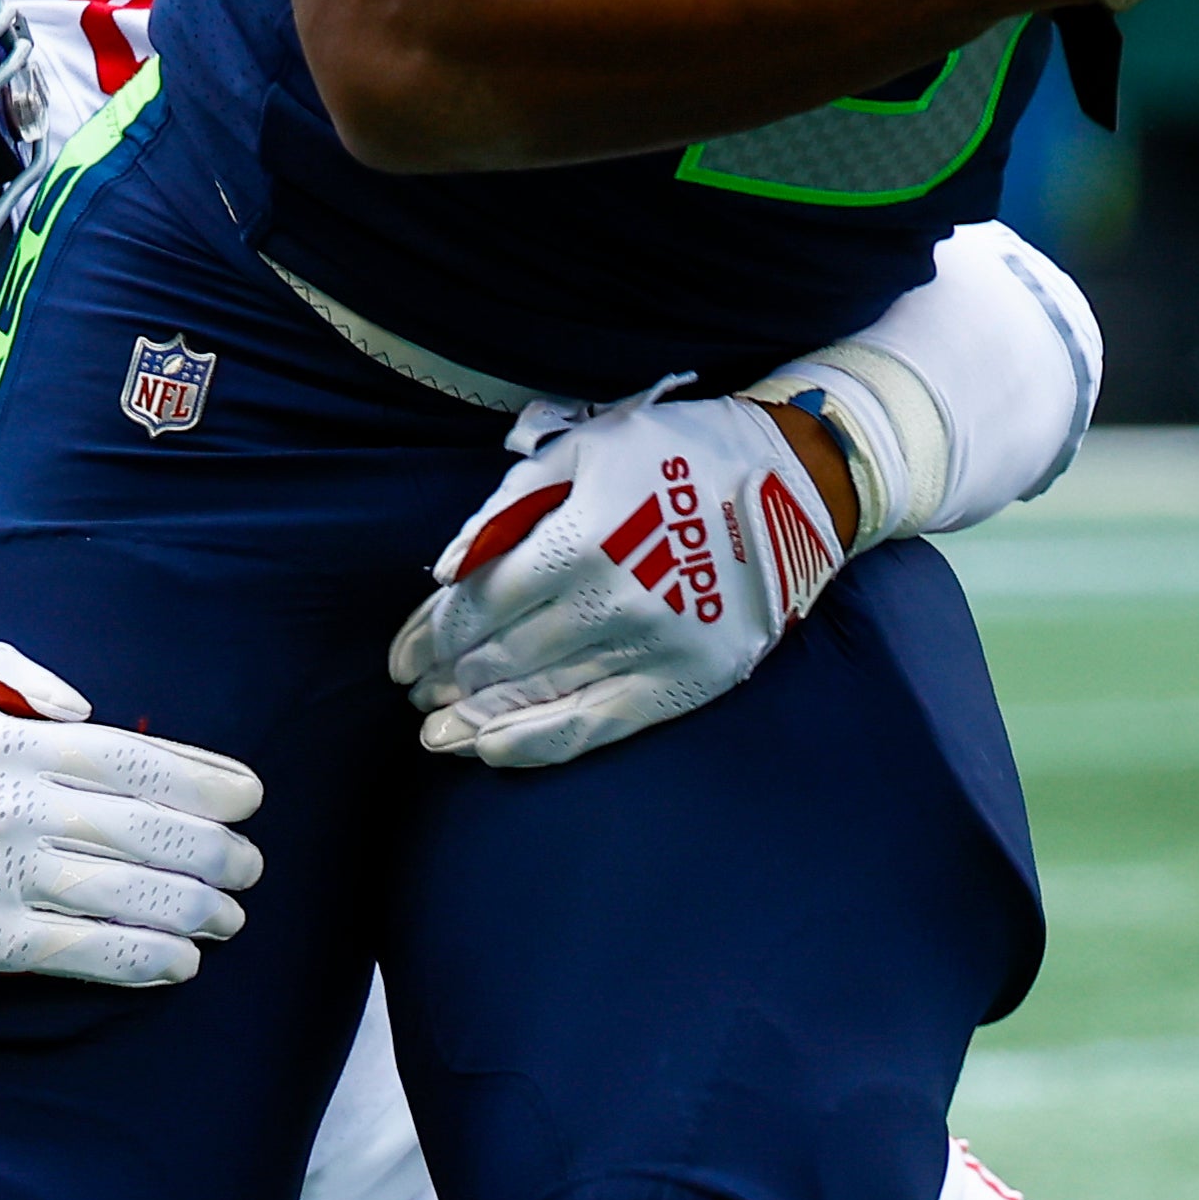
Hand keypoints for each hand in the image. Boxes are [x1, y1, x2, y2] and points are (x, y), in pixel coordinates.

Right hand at [0, 640, 261, 987]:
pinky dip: (136, 958)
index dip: (199, 777)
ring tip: (232, 916)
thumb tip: (87, 705)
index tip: (250, 794)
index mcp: (8, 746)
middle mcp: (12, 809)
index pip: (129, 759)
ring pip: (118, 893)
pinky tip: (181, 962)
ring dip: (190, 907)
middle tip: (253, 862)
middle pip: (139, 828)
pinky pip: (75, 950)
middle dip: (210, 848)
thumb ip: (11, 672)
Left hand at [389, 390, 847, 769]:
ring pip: (540, 696)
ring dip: (476, 716)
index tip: (401, 658)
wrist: (797, 486)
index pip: (482, 603)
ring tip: (435, 730)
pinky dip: (536, 743)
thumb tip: (447, 568)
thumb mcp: (588, 448)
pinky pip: (595, 725)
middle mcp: (613, 601)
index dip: (432, 635)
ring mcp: (652, 648)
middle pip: (503, 655)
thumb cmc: (678, 455)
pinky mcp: (685, 682)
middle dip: (447, 677)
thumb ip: (511, 505)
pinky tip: (490, 751)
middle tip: (415, 691)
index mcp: (583, 537)